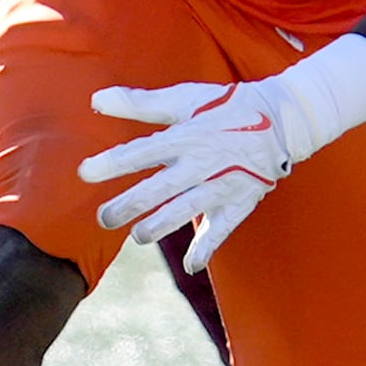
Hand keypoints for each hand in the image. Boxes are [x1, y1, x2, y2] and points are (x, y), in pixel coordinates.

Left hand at [79, 77, 301, 271]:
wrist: (281, 120)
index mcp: (185, 136)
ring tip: (138, 237)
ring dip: (162, 225)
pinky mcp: (239, 202)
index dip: (112, 163)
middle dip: (130, 204)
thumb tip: (96, 100)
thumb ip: (140, 103)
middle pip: (160, 188)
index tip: (84, 173)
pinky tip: (190, 266)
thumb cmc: (223, 107)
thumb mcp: (184, 99)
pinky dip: (207, 247)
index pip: (142, 152)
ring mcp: (221, 185)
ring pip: (187, 210)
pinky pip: (222, 229)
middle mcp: (201, 163)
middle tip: (103, 218)